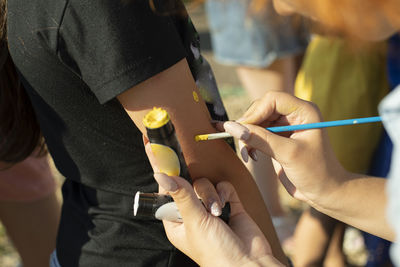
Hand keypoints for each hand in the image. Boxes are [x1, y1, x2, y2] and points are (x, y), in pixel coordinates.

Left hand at [143, 138, 282, 266]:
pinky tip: (229, 205)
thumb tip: (160, 174)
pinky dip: (226, 193)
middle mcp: (192, 213)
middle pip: (186, 183)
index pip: (165, 190)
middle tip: (193, 187)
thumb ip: (181, 195)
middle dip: (194, 189)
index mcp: (176, 221)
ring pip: (205, 183)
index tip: (153, 147)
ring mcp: (210, 208)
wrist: (249, 264)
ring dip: (211, 195)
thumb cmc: (215, 252)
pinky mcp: (230, 204)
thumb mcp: (194, 222)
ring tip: (217, 212)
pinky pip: (223, 186)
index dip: (160, 170)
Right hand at [221, 91, 348, 206]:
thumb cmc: (315, 172)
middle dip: (249, 125)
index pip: (273, 99)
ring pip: (256, 121)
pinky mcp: (278, 138)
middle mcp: (294, 115)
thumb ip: (259, 139)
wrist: (324, 192)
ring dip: (247, 136)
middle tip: (242, 144)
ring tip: (247, 154)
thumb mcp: (287, 154)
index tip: (243, 130)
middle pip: (261, 108)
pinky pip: (257, 133)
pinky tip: (251, 156)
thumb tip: (231, 127)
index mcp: (304, 111)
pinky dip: (250, 143)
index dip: (256, 112)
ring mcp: (285, 126)